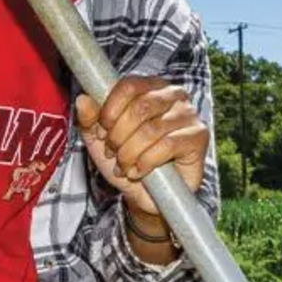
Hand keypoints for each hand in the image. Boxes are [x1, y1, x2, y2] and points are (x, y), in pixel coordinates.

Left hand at [76, 76, 207, 230]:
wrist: (146, 195)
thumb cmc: (126, 161)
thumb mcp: (100, 141)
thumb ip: (89, 119)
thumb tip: (82, 100)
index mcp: (150, 87)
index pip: (129, 86)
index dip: (111, 109)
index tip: (102, 130)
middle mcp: (173, 95)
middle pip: (140, 107)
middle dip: (119, 135)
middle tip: (113, 152)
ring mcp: (188, 114)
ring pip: (152, 129)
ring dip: (130, 152)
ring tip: (124, 165)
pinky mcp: (198, 136)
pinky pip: (167, 145)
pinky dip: (146, 162)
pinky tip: (139, 171)